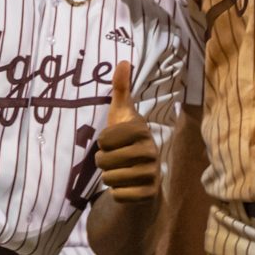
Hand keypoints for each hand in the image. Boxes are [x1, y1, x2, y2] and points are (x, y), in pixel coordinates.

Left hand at [93, 59, 159, 202]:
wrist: (144, 175)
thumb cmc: (127, 140)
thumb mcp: (121, 114)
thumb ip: (120, 89)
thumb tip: (123, 60)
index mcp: (142, 130)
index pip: (104, 139)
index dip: (103, 142)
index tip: (113, 141)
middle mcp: (150, 151)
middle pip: (103, 161)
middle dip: (103, 161)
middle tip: (116, 158)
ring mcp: (151, 174)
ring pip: (109, 178)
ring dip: (109, 176)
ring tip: (121, 170)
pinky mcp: (149, 194)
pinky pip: (118, 194)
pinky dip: (117, 192)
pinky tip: (127, 185)